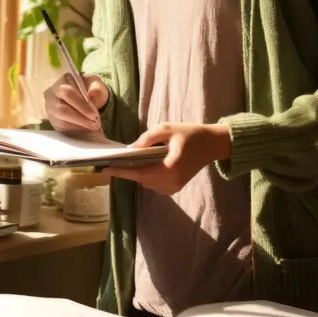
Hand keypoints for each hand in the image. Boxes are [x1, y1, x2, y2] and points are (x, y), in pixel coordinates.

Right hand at [44, 73, 108, 132]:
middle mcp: (51, 95)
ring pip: (60, 121)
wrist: (84, 96)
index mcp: (61, 82)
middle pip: (61, 110)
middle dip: (80, 119)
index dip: (81, 106)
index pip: (67, 93)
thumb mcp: (96, 84)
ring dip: (78, 126)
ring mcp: (50, 109)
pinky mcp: (53, 121)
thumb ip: (96, 90)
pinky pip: (61, 128)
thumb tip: (92, 98)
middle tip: (95, 124)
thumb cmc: (89, 89)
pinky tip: (85, 129)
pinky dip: (75, 130)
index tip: (94, 115)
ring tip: (92, 127)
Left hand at [112, 122, 230, 193]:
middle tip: (114, 161)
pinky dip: (148, 177)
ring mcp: (174, 187)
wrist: (213, 144)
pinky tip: (147, 165)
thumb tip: (129, 149)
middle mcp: (171, 182)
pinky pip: (155, 185)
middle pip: (141, 179)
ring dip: (138, 173)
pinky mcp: (176, 188)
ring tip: (130, 161)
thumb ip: (147, 138)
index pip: (139, 172)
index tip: (104, 170)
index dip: (120, 171)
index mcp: (169, 168)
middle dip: (128, 171)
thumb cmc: (191, 134)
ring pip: (147, 183)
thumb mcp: (167, 129)